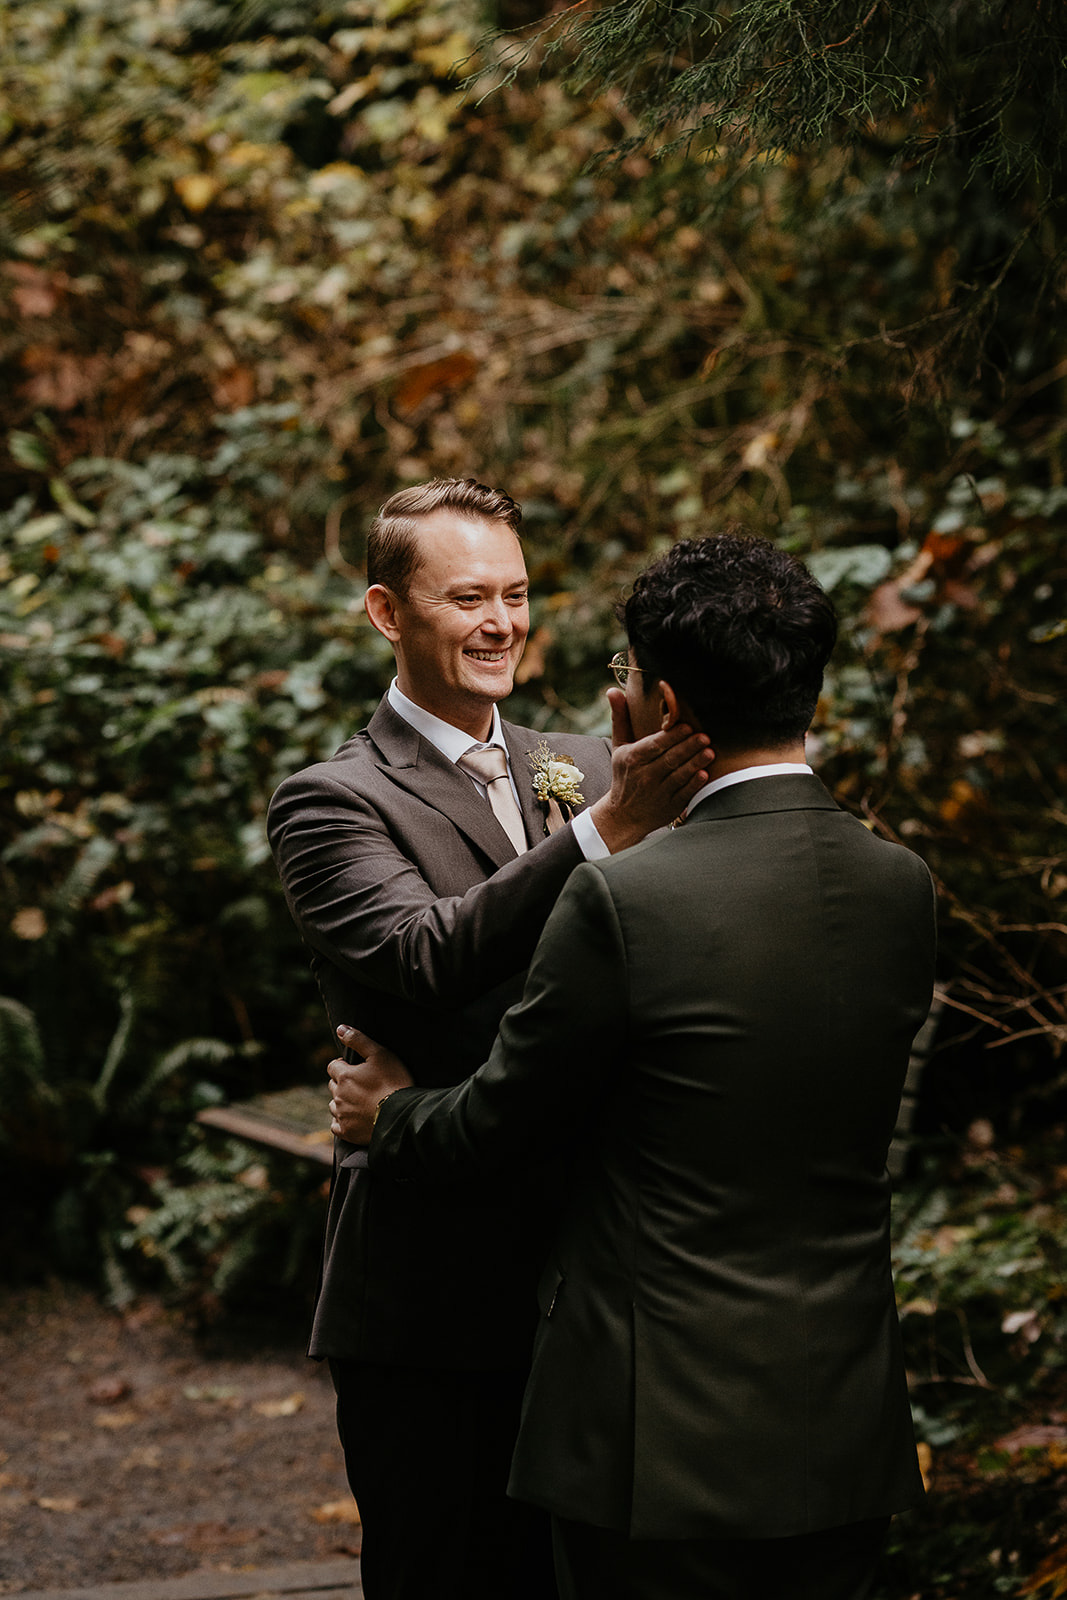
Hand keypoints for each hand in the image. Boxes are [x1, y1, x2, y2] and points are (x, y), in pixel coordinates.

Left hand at [328, 1024, 413, 1143]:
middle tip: (361, 1085)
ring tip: (360, 1102)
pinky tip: (354, 1119)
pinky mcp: (346, 1132)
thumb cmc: (394, 1081)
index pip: (333, 1066)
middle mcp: (338, 1096)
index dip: (343, 1066)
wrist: (401, 1115)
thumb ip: (358, 1040)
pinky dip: (342, 1121)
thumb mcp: (380, 1054)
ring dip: (342, 1102)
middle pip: (333, 1085)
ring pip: (334, 1105)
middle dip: (342, 1083)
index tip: (355, 1069)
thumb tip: (340, 1028)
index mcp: (344, 1076)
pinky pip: (336, 1126)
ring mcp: (341, 1115)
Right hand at [588, 688, 711, 851]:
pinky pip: (684, 793)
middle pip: (670, 758)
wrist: (623, 815)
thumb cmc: (625, 774)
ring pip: (679, 775)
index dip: (672, 736)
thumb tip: (613, 690)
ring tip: (710, 751)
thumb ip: (621, 718)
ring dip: (695, 763)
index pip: (655, 745)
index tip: (687, 726)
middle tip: (705, 736)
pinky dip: (694, 784)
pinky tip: (704, 774)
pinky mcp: (670, 807)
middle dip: (689, 747)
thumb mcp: (619, 746)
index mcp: (633, 758)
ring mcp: (658, 793)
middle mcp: (645, 776)